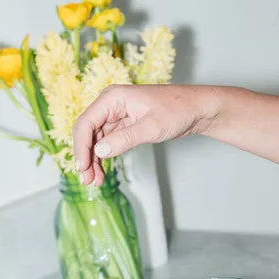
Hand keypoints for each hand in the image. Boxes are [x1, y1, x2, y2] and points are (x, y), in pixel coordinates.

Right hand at [72, 84, 215, 185]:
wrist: (197, 109)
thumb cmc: (178, 110)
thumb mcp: (152, 127)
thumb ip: (125, 138)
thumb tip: (100, 151)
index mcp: (113, 97)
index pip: (86, 123)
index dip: (81, 147)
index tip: (82, 167)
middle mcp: (111, 104)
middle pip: (88, 132)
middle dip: (86, 156)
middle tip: (87, 180)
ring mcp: (117, 114)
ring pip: (97, 139)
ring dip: (94, 159)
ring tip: (94, 181)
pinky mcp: (125, 124)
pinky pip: (108, 141)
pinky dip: (104, 156)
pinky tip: (102, 171)